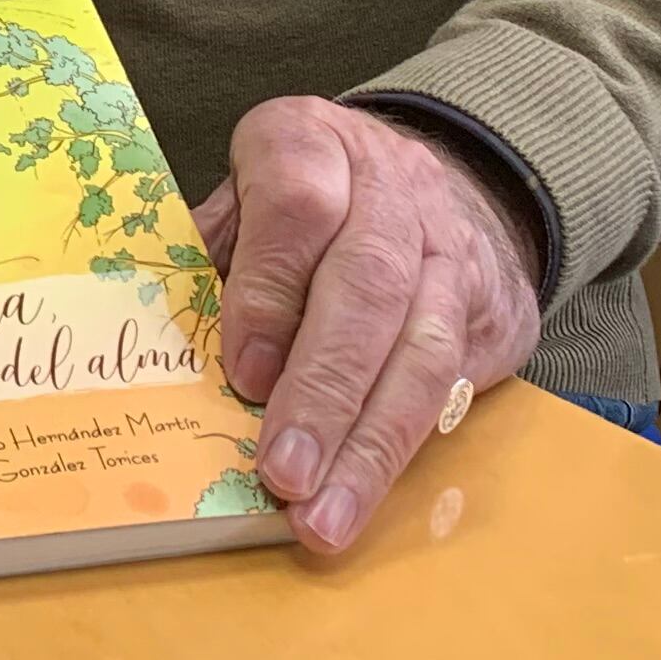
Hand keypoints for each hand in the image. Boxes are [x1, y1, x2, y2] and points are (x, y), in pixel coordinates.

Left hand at [191, 99, 541, 553]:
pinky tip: (367, 494)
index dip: (269, 292)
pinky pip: (456, 383)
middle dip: (323, 391)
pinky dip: (407, 446)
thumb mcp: (237, 197)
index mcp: (309, 142)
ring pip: (423, 348)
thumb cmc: (295, 200)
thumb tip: (168, 351)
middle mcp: (393, 187)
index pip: (298, 207)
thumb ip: (209, 258)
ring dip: (371, 445)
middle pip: (367, 287)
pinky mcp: (492, 308)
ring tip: (324, 517)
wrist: (417, 176)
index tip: (244, 373)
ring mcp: (453, 248)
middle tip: (283, 473)